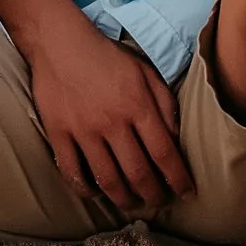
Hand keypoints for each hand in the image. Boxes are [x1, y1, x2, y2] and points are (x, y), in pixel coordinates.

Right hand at [23, 8, 191, 215]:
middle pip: (139, 173)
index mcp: (138, 105)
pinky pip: (72, 172)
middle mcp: (113, 122)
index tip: (187, 194)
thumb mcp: (145, 72)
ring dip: (124, 199)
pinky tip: (96, 193)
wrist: (59, 41)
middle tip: (160, 204)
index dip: (179, 179)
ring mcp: (83, 130)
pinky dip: (86, 189)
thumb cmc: (106, 56)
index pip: (165, 154)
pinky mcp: (58, 133)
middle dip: (154, 196)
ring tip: (133, 204)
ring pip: (108, 179)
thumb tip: (177, 139)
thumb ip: (165, 105)